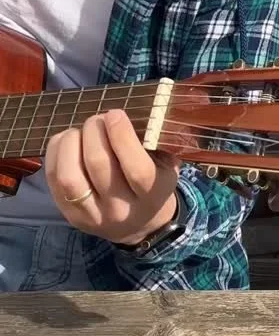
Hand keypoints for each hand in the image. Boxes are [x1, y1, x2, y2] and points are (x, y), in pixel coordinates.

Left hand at [45, 109, 180, 244]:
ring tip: (79, 131)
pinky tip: (67, 141)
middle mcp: (120, 209)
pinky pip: (53, 180)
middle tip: (98, 118)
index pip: (136, 168)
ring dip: (71, 143)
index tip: (116, 113)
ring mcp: (92, 215)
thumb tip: (136, 110)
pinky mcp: (70, 215)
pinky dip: (56, 153)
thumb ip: (157, 140)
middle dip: (94, 131)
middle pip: (98, 165)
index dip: (122, 136)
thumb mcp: (168, 164)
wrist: (141, 225)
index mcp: (151, 194)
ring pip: (69, 177)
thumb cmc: (155, 182)